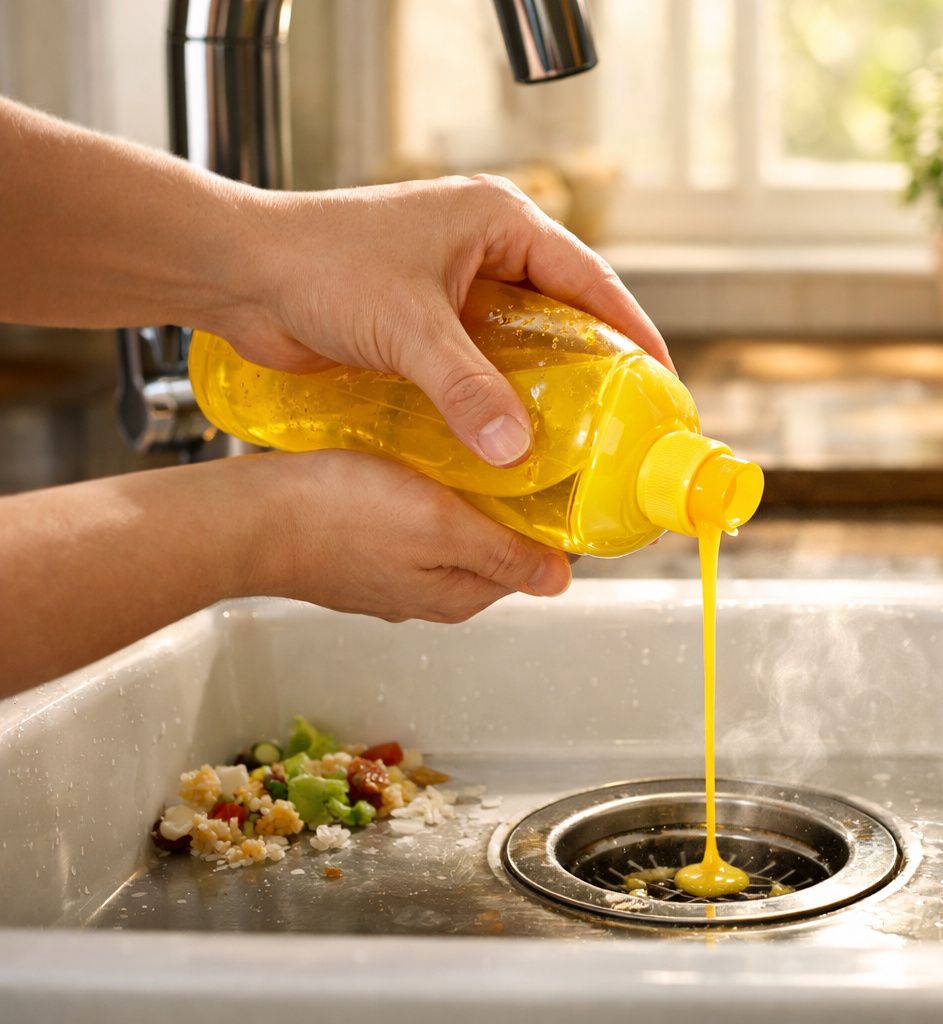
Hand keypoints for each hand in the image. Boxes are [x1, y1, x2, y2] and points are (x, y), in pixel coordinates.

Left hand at [221, 175, 672, 468]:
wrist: (235, 273)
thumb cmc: (315, 264)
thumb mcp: (408, 328)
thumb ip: (467, 389)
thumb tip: (517, 449)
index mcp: (500, 220)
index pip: (591, 279)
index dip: (633, 332)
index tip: (661, 382)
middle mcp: (485, 248)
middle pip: (565, 313)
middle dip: (596, 368)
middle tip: (626, 423)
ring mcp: (456, 284)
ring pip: (523, 343)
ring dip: (544, 389)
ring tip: (579, 442)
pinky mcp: (426, 320)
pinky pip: (482, 362)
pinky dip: (499, 397)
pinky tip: (513, 439)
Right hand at [260, 449, 571, 621]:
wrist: (245, 516)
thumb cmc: (335, 517)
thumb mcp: (441, 529)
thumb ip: (503, 554)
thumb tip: (560, 583)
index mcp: (456, 596)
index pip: (529, 562)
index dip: (547, 521)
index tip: (555, 476)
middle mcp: (425, 594)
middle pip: (492, 545)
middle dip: (507, 506)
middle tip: (513, 451)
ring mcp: (388, 573)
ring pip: (448, 531)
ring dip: (463, 495)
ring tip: (466, 450)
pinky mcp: (356, 548)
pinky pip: (407, 520)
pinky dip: (421, 492)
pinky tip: (415, 461)